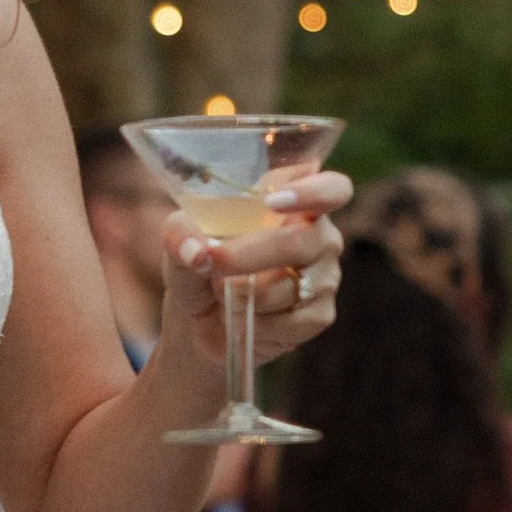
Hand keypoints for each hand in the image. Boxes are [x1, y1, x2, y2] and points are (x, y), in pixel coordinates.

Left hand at [164, 168, 350, 369]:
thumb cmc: (201, 261)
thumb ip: (181, 235)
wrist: (200, 317)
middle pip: (300, 241)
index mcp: (295, 202)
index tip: (273, 202)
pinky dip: (255, 323)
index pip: (332, 188)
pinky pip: (291, 321)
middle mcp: (320, 236)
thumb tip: (196, 252)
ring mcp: (325, 277)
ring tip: (221, 293)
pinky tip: (241, 316)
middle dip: (249, 256)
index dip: (313, 192)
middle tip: (212, 264)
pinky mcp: (319, 315)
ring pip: (289, 287)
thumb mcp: (180, 240)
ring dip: (243, 294)